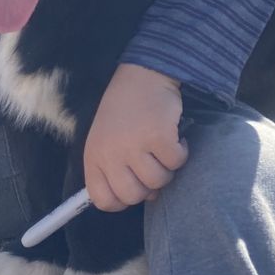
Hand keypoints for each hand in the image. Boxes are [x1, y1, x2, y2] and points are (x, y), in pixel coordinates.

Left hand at [84, 63, 188, 211]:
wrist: (143, 74)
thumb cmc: (126, 111)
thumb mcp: (108, 140)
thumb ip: (117, 170)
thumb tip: (146, 198)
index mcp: (94, 156)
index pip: (103, 200)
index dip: (123, 200)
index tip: (135, 187)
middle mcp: (110, 152)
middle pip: (133, 196)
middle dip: (148, 186)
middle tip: (152, 164)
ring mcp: (133, 144)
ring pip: (158, 181)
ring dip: (167, 168)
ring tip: (162, 147)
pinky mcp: (158, 135)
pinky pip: (176, 162)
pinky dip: (181, 152)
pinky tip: (175, 137)